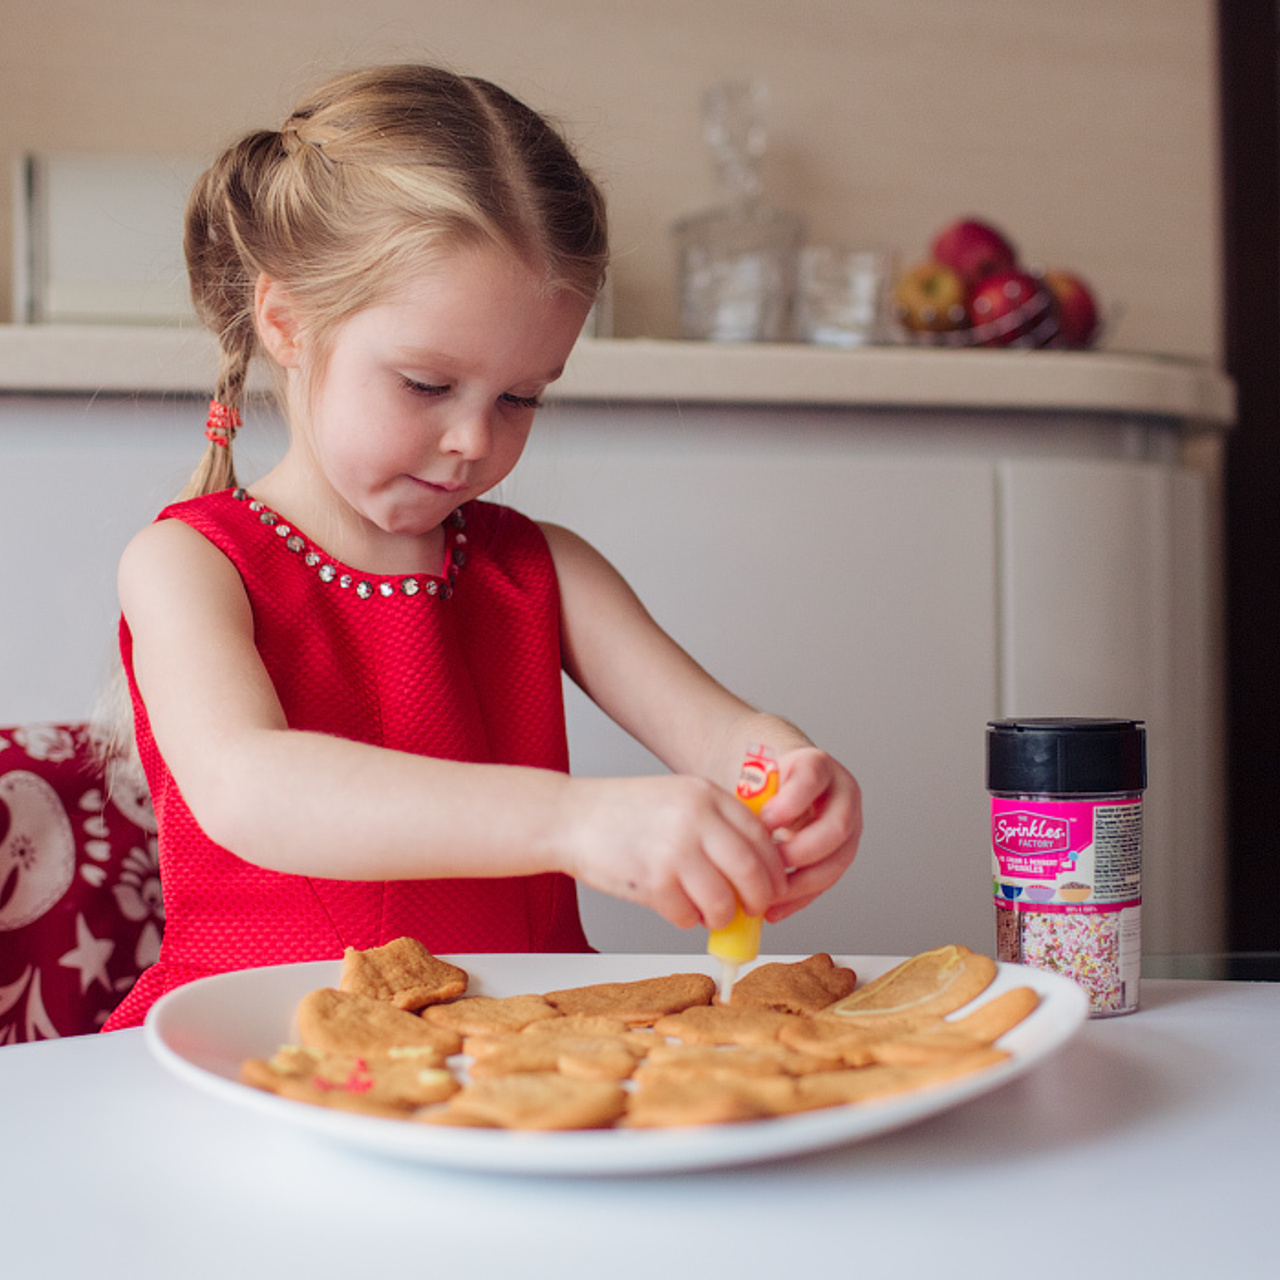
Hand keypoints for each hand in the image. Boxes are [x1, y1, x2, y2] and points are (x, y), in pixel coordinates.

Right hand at [555, 774, 788, 930]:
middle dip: (759, 899)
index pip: (761, 837)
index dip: (773, 868)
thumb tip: (755, 867)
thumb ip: (715, 822)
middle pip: (752, 872)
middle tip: (754, 909)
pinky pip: (688, 915)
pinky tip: (675, 907)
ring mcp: (674, 851)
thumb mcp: (678, 797)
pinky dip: (687, 919)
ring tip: (709, 913)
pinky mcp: (653, 881)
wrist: (570, 818)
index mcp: (706, 795)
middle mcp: (696, 819)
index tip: (773, 885)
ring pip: (724, 901)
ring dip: (722, 916)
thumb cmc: (624, 812)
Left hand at [756, 747, 861, 921]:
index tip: (763, 822)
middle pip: (835, 828)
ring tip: (768, 895)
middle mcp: (841, 796)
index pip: (812, 779)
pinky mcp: (840, 855)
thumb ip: (750, 796)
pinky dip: (799, 899)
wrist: (775, 786)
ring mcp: (848, 827)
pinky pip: (826, 882)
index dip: (790, 803)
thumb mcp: (753, 778)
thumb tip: (738, 830)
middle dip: (800, 852)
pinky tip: (774, 910)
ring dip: (800, 883)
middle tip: (767, 865)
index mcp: (816, 766)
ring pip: (836, 861)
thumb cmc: (761, 783)